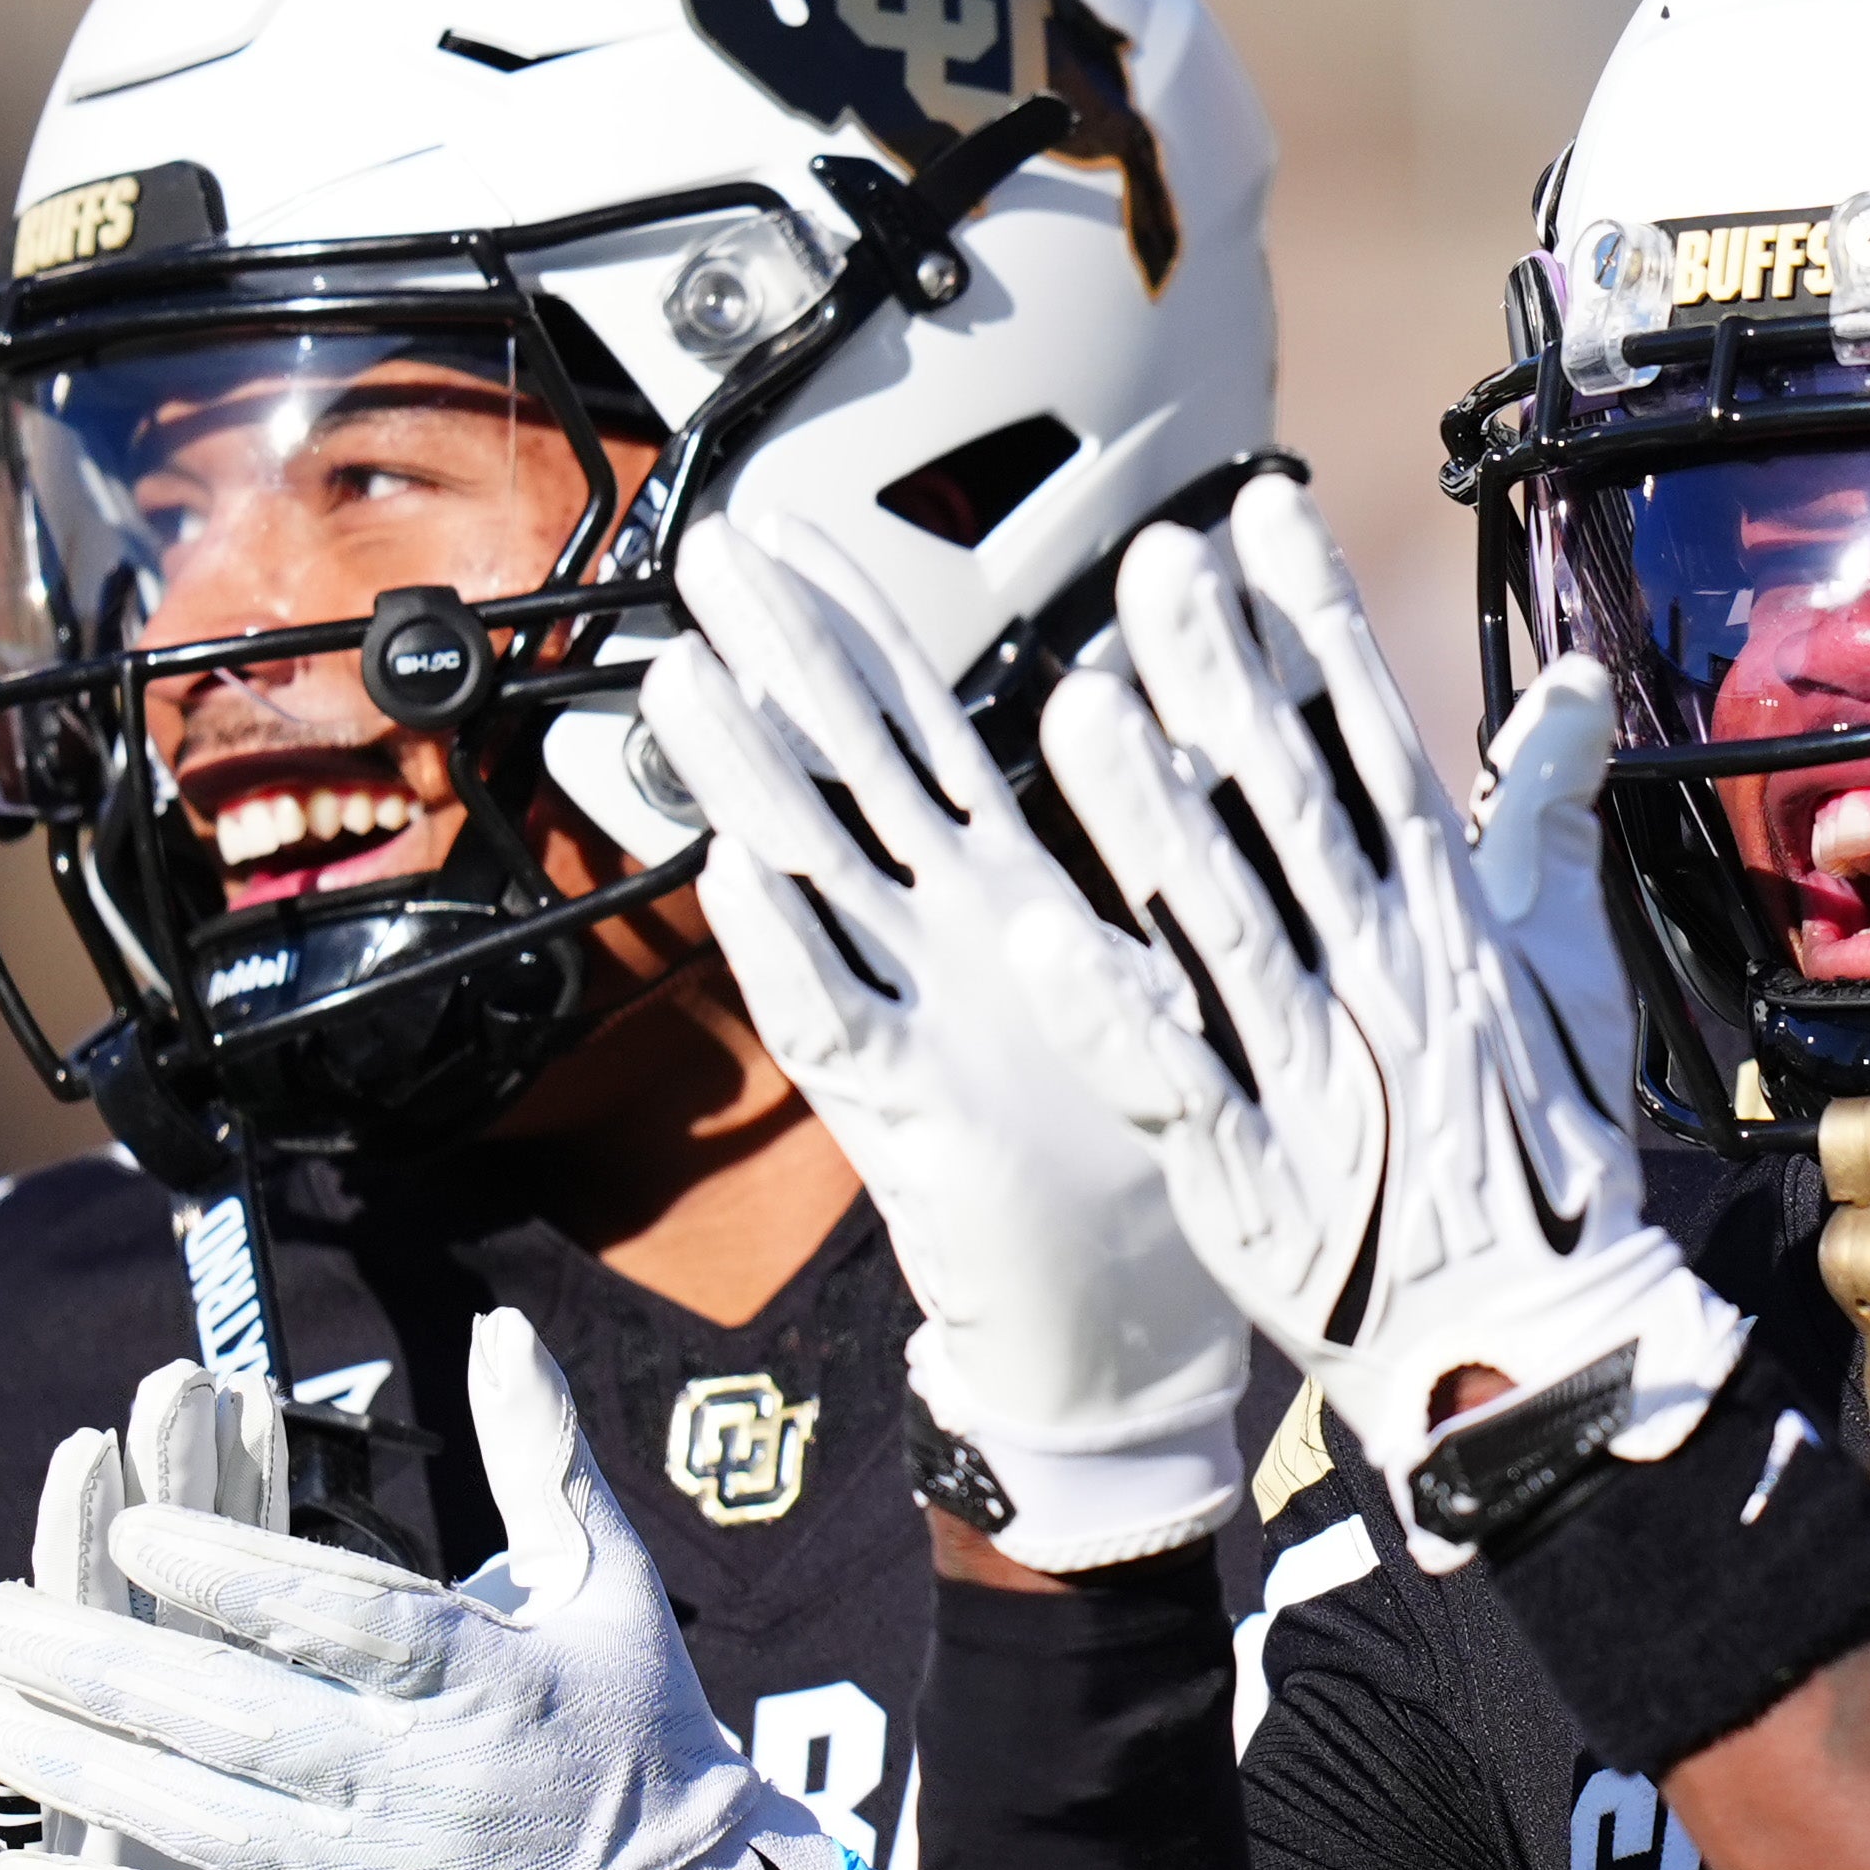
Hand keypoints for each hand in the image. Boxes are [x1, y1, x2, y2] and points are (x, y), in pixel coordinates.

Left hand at [0, 1311, 882, 1869]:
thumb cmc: (637, 1716)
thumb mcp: (607, 1576)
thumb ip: (540, 1451)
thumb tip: (497, 1324)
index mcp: (493, 1682)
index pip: (346, 1619)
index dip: (236, 1573)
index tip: (136, 1528)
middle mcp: (425, 1785)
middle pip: (240, 1718)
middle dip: (106, 1663)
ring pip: (194, 1816)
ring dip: (74, 1762)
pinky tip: (11, 1863)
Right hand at [642, 511, 1250, 1573]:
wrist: (1125, 1335)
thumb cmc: (1137, 1156)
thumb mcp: (1154, 976)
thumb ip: (1145, 859)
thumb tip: (1184, 724)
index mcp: (1007, 899)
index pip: (918, 734)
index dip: (856, 632)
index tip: (794, 535)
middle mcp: (943, 945)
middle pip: (843, 773)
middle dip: (774, 661)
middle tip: (702, 553)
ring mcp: (916, 1023)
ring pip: (816, 880)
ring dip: (748, 781)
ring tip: (684, 679)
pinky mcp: (912, 1121)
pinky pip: (838, 1019)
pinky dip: (788, 947)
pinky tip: (735, 872)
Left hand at [1019, 475, 1745, 1568]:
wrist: (1530, 1335)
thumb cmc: (1541, 1145)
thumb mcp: (1568, 965)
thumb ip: (1550, 815)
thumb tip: (1571, 683)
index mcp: (1445, 919)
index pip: (1375, 746)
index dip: (1316, 629)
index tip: (1264, 518)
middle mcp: (1380, 974)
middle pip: (1287, 810)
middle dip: (1222, 681)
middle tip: (1153, 562)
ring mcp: (1315, 1072)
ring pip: (1219, 926)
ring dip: (1148, 822)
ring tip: (1078, 706)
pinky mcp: (1252, 1171)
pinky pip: (1171, 1082)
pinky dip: (1110, 1017)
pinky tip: (1037, 940)